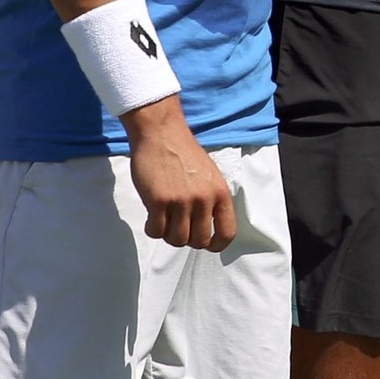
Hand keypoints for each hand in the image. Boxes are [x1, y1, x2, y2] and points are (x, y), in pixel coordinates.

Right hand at [123, 101, 235, 250]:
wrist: (161, 134)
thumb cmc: (184, 154)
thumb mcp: (210, 176)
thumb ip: (211, 201)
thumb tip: (207, 228)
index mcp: (220, 194)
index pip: (227, 233)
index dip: (216, 244)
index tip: (206, 243)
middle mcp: (204, 200)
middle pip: (199, 241)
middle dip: (188, 239)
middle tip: (177, 226)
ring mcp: (181, 201)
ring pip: (177, 240)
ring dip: (168, 234)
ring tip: (164, 220)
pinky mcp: (158, 201)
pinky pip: (156, 231)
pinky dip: (152, 229)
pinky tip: (151, 217)